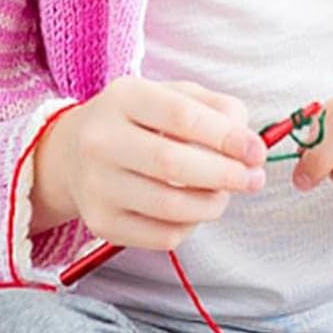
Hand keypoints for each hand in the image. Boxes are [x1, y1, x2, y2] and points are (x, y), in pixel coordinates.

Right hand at [40, 77, 266, 251]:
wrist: (75, 154)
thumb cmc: (143, 121)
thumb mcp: (177, 96)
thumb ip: (221, 110)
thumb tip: (249, 146)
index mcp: (124, 98)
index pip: (181, 117)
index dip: (227, 137)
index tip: (257, 151)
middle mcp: (101, 141)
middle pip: (172, 165)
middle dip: (225, 175)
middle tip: (254, 179)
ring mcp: (96, 185)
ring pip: (169, 207)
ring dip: (213, 204)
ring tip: (225, 193)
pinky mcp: (100, 223)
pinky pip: (161, 236)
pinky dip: (191, 226)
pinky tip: (194, 209)